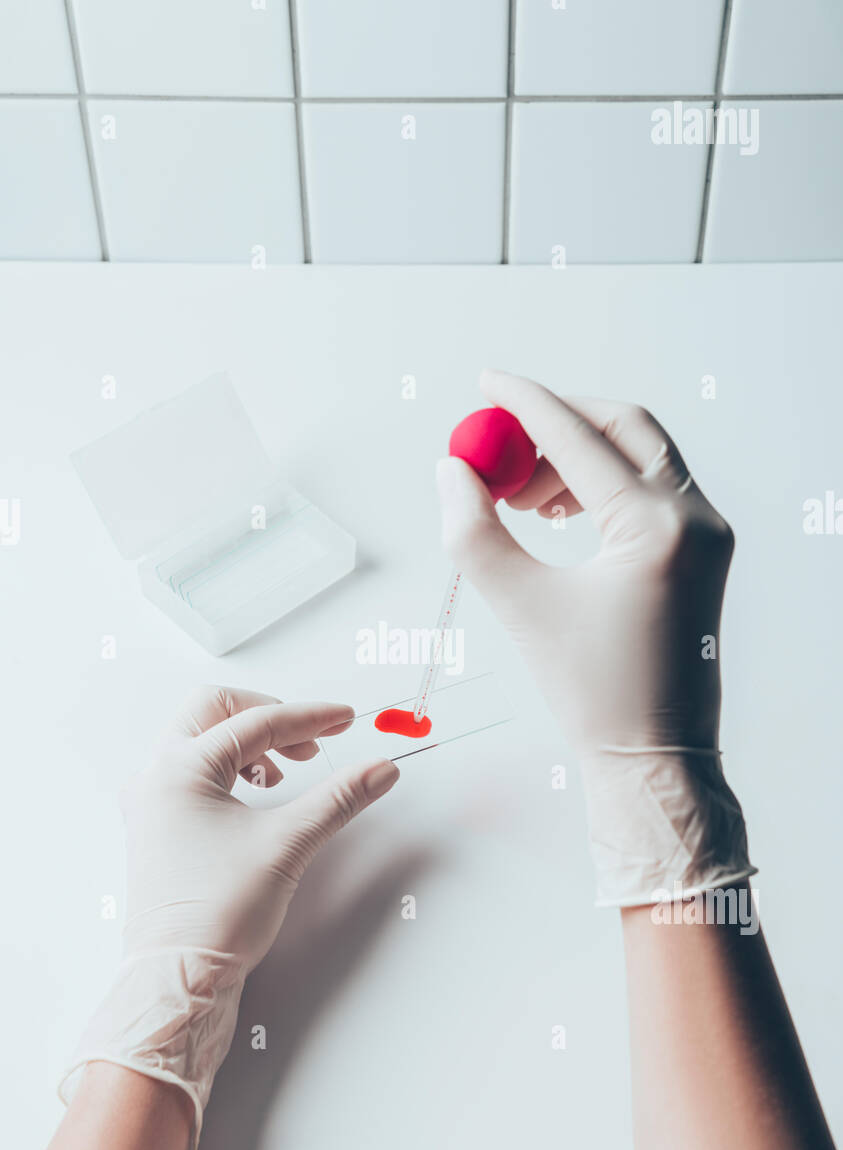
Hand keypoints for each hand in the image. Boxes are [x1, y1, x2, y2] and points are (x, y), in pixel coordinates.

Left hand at [60, 687, 398, 1149]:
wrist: (180, 976)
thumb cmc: (218, 913)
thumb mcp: (288, 844)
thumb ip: (339, 798)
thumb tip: (380, 769)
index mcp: (179, 769)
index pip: (255, 723)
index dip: (308, 717)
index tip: (345, 719)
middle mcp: (155, 777)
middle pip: (213, 712)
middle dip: (268, 716)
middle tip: (310, 738)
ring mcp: (150, 803)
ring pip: (200, 741)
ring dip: (248, 744)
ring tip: (287, 772)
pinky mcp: (156, 827)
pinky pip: (192, 774)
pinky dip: (229, 771)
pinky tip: (259, 797)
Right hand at [437, 369, 733, 755]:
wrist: (654, 755)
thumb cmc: (595, 694)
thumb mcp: (521, 607)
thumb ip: (475, 532)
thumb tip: (453, 470)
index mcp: (657, 529)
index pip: (581, 439)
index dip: (526, 404)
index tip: (488, 382)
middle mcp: (695, 519)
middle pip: (623, 427)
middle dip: (559, 421)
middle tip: (503, 438)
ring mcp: (707, 534)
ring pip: (639, 455)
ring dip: (578, 455)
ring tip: (521, 494)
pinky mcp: (704, 552)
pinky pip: (651, 488)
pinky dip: (604, 483)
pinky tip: (558, 512)